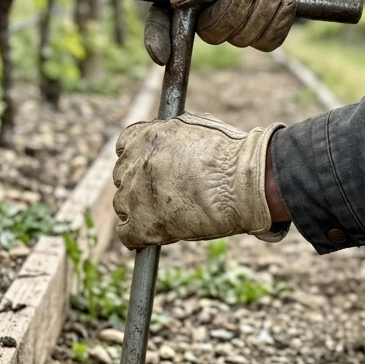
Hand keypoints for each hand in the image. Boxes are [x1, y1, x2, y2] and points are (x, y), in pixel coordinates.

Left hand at [113, 113, 284, 249]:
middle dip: (139, 185)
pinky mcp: (141, 225)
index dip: (138, 160)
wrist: (242, 183)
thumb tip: (171, 142)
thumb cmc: (230, 155)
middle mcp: (133, 163)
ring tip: (165, 215)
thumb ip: (171, 135)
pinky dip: (137, 237)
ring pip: (123, 206)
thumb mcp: (195, 126)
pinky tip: (152, 237)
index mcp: (144, 137)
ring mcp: (134, 195)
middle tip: (161, 195)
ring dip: (139, 211)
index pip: (124, 147)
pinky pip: (126, 235)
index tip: (150, 169)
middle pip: (122, 178)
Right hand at [144, 0, 336, 65]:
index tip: (162, 55)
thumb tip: (178, 2)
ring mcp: (236, 23)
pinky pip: (265, 43)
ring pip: (241, 40)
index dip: (158, 38)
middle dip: (234, 12)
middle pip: (209, 34)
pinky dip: (278, 21)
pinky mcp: (262, 32)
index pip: (164, 17)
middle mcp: (208, 9)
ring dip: (262, 11)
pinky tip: (285, 1)